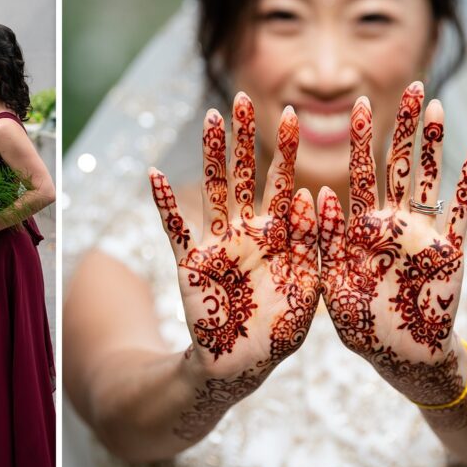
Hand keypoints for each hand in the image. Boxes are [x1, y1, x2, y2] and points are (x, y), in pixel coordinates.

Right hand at [150, 93, 319, 396]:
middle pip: (245, 175)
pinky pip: (175, 228)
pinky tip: (155, 174)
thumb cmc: (276, 337)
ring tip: (210, 118)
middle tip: (243, 98)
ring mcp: (217, 245)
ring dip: (210, 155)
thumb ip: (309, 247)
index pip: (283, 184)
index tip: (293, 113)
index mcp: (280, 239)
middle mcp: (247, 234)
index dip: (285, 150)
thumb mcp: (307, 292)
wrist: (236, 369)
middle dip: (244, 137)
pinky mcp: (189, 263)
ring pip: (213, 190)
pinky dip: (164, 202)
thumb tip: (311, 195)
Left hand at [318, 82, 466, 426]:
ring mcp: (421, 235)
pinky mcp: (449, 253)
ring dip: (434, 144)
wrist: (400, 359)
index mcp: (356, 229)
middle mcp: (390, 224)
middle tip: (412, 86)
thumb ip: (321, 239)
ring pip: (429, 180)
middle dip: (403, 126)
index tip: (356, 102)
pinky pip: (459, 214)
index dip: (358, 138)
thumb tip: (315, 192)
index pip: (358, 172)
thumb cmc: (358, 325)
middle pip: (397, 164)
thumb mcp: (328, 282)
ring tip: (437, 105)